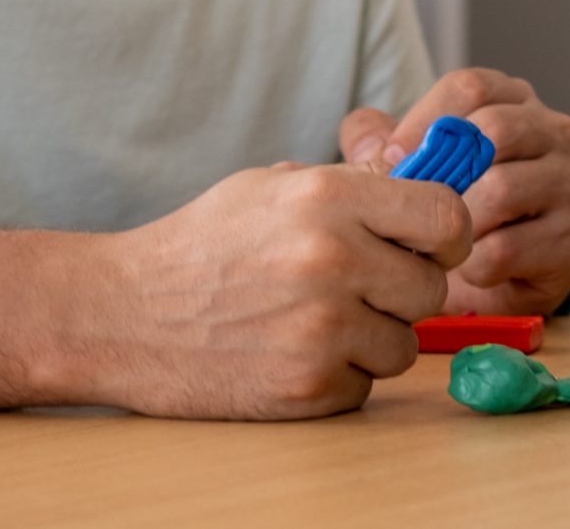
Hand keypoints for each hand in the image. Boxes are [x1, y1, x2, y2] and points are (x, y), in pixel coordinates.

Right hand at [79, 162, 471, 418]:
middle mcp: (333, 260)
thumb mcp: (274, 186)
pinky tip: (290, 352)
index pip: (447, 217)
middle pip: (431, 288)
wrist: (123, 313)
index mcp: (329, 198)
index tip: (430, 244)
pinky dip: (338, 376)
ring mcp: (321, 330)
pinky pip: (364, 386)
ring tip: (314, 320)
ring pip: (404, 345)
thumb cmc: (204, 243)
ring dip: (372, 338)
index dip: (447, 235)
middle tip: (358, 287)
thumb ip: (353, 187)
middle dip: (402, 290)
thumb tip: (428, 180)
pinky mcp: (307, 389)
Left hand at [339, 68, 569, 316]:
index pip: (472, 86)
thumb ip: (377, 141)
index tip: (393, 156)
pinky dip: (474, 265)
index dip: (425, 119)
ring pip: (502, 190)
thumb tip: (364, 132)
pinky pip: (508, 249)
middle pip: (496, 129)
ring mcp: (569, 184)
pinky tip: (468, 270)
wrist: (491, 279)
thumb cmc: (452, 207)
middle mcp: (552, 132)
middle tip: (413, 204)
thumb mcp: (410, 168)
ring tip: (439, 243)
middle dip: (443, 172)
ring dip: (456, 224)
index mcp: (513, 101)